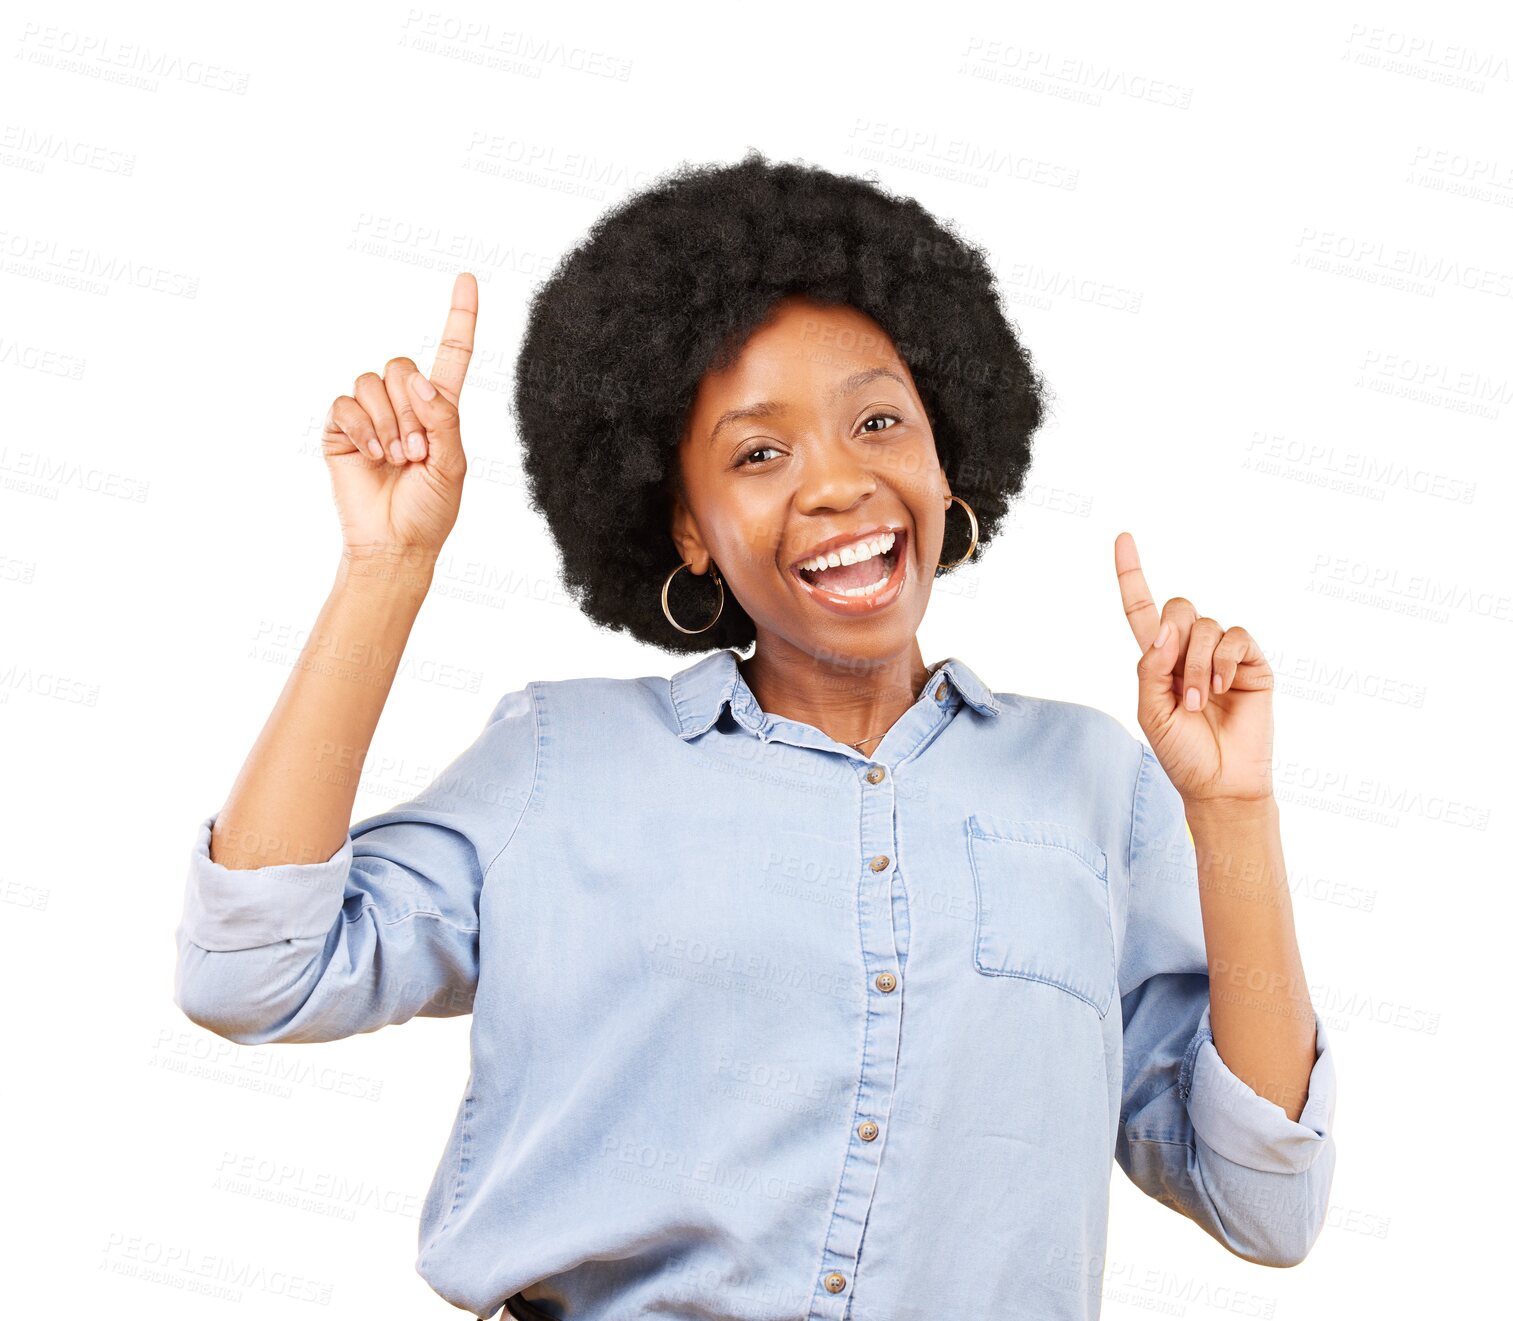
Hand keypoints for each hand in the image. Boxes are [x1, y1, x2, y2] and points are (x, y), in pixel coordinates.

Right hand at [322, 272, 477, 562]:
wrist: (394, 544)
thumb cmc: (430, 511)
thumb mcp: (453, 465)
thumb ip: (443, 419)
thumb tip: (417, 380)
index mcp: (440, 409)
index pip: (452, 354)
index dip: (460, 317)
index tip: (467, 278)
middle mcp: (404, 404)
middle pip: (401, 366)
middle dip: (411, 410)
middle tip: (416, 452)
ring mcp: (370, 415)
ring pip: (373, 383)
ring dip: (388, 422)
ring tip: (396, 458)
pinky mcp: (342, 428)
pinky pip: (346, 403)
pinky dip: (362, 427)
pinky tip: (372, 455)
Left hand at [1114, 531, 1273, 804]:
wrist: (1220, 782)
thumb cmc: (1182, 751)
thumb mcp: (1150, 710)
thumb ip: (1150, 668)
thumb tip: (1166, 632)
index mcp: (1158, 659)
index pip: (1142, 608)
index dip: (1132, 574)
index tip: (1123, 538)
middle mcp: (1189, 650)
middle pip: (1178, 606)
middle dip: (1173, 638)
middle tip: (1179, 686)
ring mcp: (1222, 655)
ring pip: (1205, 626)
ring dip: (1197, 665)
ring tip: (1201, 701)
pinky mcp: (1252, 663)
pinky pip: (1236, 637)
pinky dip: (1223, 660)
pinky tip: (1222, 686)